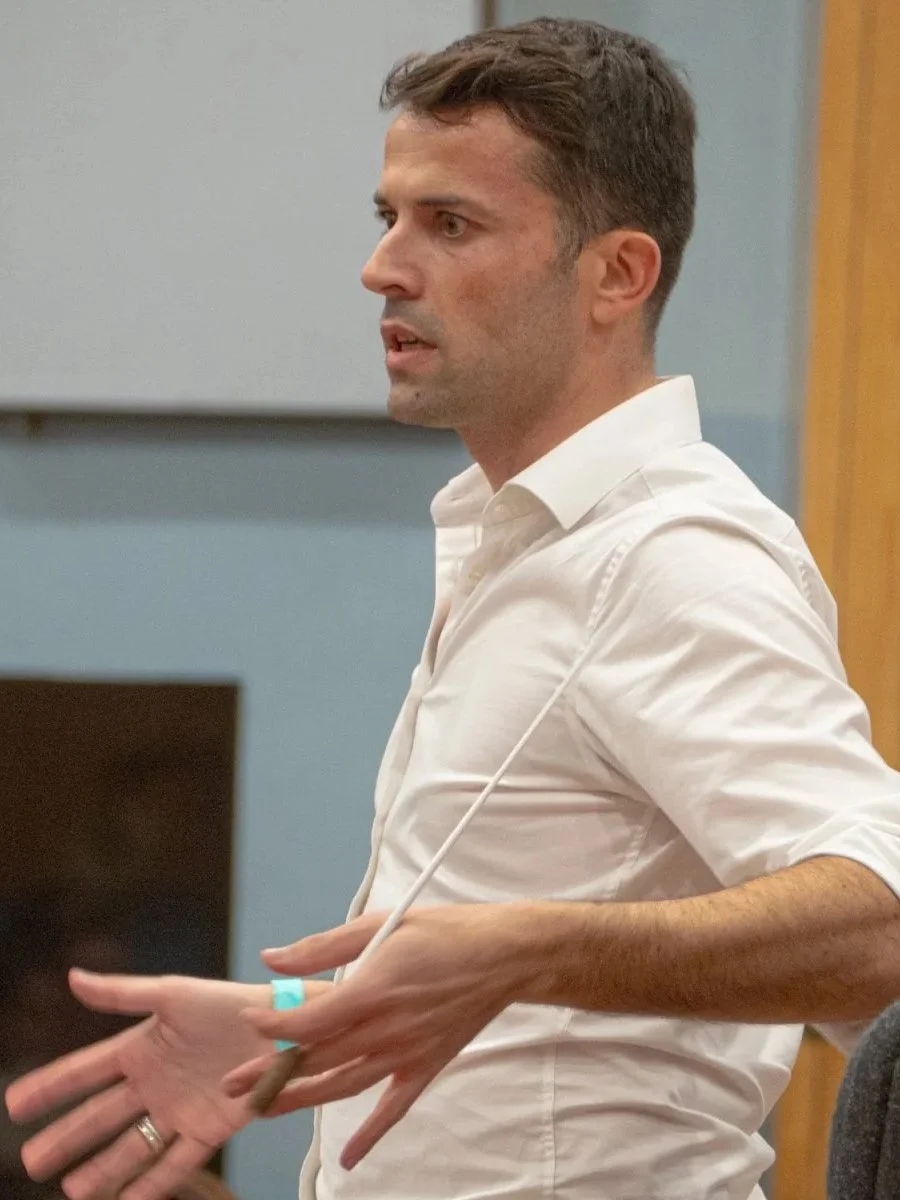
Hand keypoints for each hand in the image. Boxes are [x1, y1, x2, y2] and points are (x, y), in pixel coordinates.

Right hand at [4, 970, 325, 1199]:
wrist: (284, 1025)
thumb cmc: (227, 1003)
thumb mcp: (173, 993)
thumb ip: (122, 992)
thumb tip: (73, 977)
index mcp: (143, 1048)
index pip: (86, 1072)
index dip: (52, 1086)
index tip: (15, 1104)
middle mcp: (155, 1084)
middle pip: (101, 1116)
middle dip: (66, 1138)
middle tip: (33, 1161)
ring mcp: (179, 1110)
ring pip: (131, 1146)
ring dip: (102, 1169)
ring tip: (73, 1191)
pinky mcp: (208, 1131)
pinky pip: (175, 1163)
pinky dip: (152, 1185)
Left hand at [224, 904, 529, 1169]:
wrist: (504, 955)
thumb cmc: (444, 931)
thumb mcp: (380, 923)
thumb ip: (322, 947)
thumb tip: (273, 959)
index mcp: (374, 989)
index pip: (311, 1020)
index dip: (275, 1024)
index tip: (250, 1021)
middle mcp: (388, 1028)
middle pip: (319, 1058)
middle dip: (272, 1070)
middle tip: (233, 1083)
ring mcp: (408, 1052)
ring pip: (345, 1085)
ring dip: (302, 1100)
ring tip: (263, 1110)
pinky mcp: (427, 1066)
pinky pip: (395, 1107)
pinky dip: (371, 1135)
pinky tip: (349, 1159)